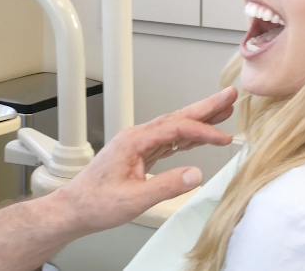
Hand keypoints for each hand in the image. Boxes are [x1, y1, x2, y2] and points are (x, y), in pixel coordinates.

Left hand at [50, 87, 237, 233]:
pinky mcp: (139, 155)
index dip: (202, 132)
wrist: (75, 208)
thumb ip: (166, 186)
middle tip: (229, 96)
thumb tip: (196, 174)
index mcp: (133, 141)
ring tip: (222, 111)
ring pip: (174, 127)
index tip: (223, 138)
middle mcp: (136, 137)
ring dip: (198, 119)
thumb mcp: (134, 199)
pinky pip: (168, 141)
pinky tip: (199, 136)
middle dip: (204, 107)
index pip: (175, 129)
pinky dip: (187, 136)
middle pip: (176, 118)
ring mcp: (137, 145)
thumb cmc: (96, 203)